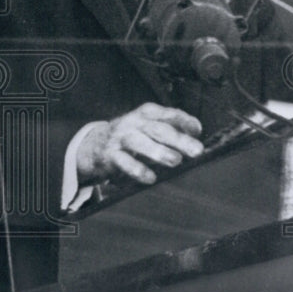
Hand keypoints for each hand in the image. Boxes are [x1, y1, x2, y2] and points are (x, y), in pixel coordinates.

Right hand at [76, 103, 203, 185]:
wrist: (96, 145)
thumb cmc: (132, 136)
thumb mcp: (149, 127)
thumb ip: (171, 129)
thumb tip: (196, 137)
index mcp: (146, 113)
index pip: (168, 114)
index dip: (184, 120)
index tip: (197, 130)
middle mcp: (133, 122)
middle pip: (157, 129)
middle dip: (178, 139)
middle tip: (196, 150)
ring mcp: (120, 138)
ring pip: (139, 142)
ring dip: (158, 151)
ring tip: (175, 160)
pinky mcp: (110, 155)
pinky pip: (124, 162)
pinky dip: (138, 170)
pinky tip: (151, 178)